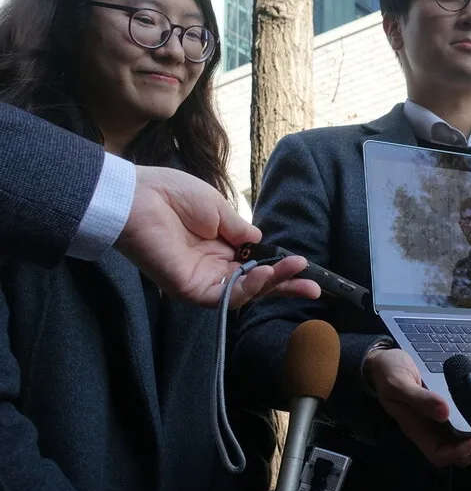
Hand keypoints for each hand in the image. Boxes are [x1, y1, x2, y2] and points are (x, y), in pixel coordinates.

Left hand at [114, 166, 320, 307]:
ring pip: (243, 293)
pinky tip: (264, 274)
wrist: (138, 197)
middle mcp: (213, 267)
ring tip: (294, 272)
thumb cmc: (172, 195)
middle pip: (255, 284)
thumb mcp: (218, 208)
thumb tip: (261, 243)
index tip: (304, 265)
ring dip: (271, 284)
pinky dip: (246, 288)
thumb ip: (240, 230)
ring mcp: (201, 280)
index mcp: (220, 247)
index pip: (256, 264)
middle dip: (285, 285)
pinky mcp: (188, 288)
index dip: (280, 267)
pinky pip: (223, 296)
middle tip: (314, 286)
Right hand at [364, 347, 470, 466]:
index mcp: (418, 429)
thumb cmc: (387, 373)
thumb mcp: (398, 384)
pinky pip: (470, 417)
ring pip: (468, 436)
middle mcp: (433, 428)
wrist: (385, 360)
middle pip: (460, 451)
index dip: (459, 453)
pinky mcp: (452, 406)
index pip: (440, 454)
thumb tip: (444, 412)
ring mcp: (443, 419)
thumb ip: (419, 399)